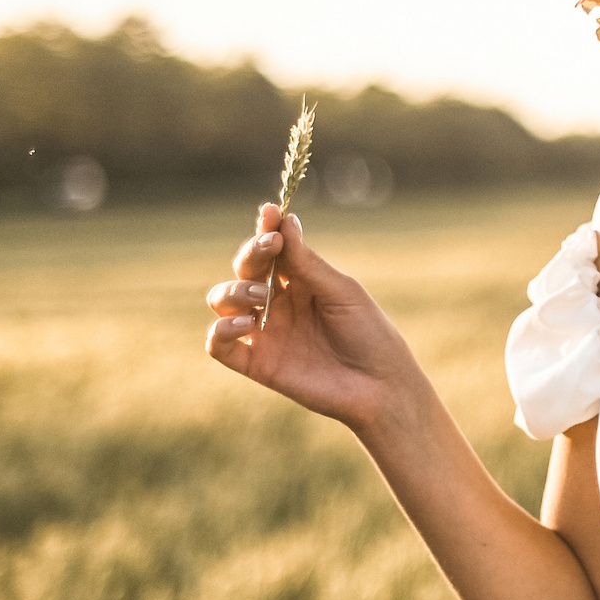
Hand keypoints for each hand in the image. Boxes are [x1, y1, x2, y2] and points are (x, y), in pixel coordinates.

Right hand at [205, 202, 428, 431]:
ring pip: (222, 301)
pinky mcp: (256, 363)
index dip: (266, 229)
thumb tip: (285, 220)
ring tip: (262, 297)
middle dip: (251, 253)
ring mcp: (265, 332)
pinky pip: (219, 344)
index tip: (269, 213)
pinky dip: (221, 330)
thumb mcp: (341, 292)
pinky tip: (245, 324)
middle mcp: (277, 302)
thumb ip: (307, 263)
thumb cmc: (369, 334)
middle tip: (269, 247)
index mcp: (301, 280)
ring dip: (234, 291)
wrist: (381, 386)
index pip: (272, 249)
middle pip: (244, 269)